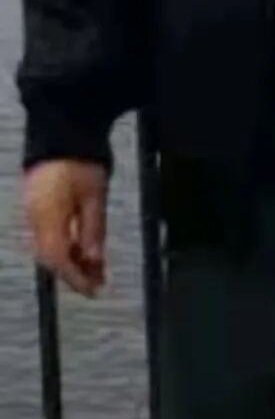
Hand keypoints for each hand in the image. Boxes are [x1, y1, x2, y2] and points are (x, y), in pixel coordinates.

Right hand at [23, 160, 108, 298]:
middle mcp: (35, 218)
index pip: (58, 260)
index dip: (76, 279)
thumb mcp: (95, 196)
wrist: (63, 128)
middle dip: (74, 272)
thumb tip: (94, 260)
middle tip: (97, 281)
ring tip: (94, 265)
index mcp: (47, 219)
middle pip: (51, 257)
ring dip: (70, 259)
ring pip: (48, 247)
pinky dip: (64, 244)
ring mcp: (33, 210)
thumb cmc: (81, 159)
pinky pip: (47, 233)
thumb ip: (93, 230)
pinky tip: (81, 245)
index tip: (93, 290)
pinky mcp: (36, 203)